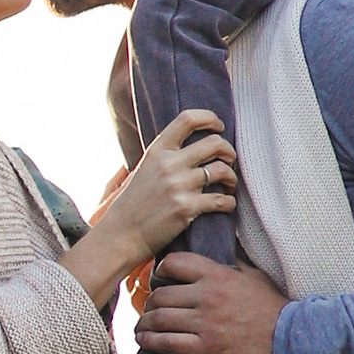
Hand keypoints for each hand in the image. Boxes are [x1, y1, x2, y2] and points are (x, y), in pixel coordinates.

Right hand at [64, 110, 236, 308]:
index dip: (209, 118)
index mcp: (157, 151)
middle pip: (214, 143)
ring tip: (229, 184)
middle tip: (230, 159)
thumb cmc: (132, 205)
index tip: (219, 127)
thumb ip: (161, 156)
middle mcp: (169, 164)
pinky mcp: (187, 208)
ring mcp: (179, 186)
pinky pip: (222, 200)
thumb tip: (184, 145)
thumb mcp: (141, 171)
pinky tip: (227, 205)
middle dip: (229, 150)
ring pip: (222, 170)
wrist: (122, 235)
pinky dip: (230, 203)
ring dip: (232, 177)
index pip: (187, 119)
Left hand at [135, 248, 287, 353]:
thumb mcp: (255, 277)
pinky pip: (168, 343)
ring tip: (141, 327)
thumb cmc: (275, 309)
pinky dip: (151, 342)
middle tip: (148, 309)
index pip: (176, 263)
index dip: (162, 271)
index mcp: (218, 276)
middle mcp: (208, 296)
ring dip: (144, 323)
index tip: (159, 278)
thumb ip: (234, 265)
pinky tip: (144, 342)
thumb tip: (223, 251)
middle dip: (149, 302)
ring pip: (160, 319)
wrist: (292, 340)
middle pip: (161, 294)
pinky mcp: (207, 348)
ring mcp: (206, 323)